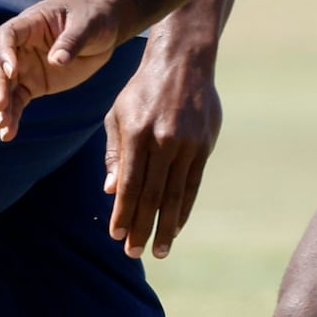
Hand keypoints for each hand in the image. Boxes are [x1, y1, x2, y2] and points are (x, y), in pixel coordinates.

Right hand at [0, 0, 128, 141]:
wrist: (104, 27)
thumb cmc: (95, 16)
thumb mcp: (88, 24)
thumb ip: (72, 41)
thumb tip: (56, 61)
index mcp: (31, 23)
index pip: (7, 35)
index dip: (4, 52)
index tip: (12, 71)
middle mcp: (21, 44)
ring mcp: (25, 65)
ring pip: (5, 86)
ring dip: (1, 106)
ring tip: (3, 127)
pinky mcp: (33, 83)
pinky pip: (17, 101)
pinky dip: (12, 116)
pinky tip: (8, 133)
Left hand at [102, 40, 220, 258]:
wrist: (182, 62)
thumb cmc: (142, 90)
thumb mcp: (118, 114)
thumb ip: (115, 153)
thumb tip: (112, 191)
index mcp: (137, 133)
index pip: (130, 184)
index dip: (123, 213)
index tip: (118, 237)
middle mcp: (163, 140)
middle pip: (152, 195)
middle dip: (142, 227)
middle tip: (135, 253)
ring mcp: (187, 144)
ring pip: (175, 194)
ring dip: (166, 226)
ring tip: (159, 250)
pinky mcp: (204, 145)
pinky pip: (193, 184)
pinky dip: (184, 207)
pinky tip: (176, 225)